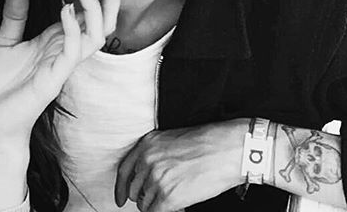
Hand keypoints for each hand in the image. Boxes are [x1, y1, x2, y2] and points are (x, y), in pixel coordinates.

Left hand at [0, 0, 120, 140]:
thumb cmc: (3, 85)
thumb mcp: (4, 42)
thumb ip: (14, 16)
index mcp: (59, 39)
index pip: (89, 12)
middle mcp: (68, 49)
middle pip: (104, 21)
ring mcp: (64, 63)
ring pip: (98, 34)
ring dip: (93, 9)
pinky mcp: (55, 77)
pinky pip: (74, 51)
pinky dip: (73, 28)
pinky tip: (63, 10)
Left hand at [114, 120, 248, 211]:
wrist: (226, 149)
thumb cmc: (206, 143)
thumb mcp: (171, 140)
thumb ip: (154, 156)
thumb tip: (146, 177)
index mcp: (147, 144)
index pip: (124, 170)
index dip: (120, 188)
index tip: (120, 199)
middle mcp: (148, 160)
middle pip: (134, 190)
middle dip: (145, 196)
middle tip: (161, 196)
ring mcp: (156, 179)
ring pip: (145, 204)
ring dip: (157, 205)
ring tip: (177, 197)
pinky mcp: (168, 196)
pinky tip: (179, 206)